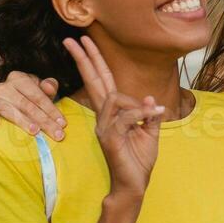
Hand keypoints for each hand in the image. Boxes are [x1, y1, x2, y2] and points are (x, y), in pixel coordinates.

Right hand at [0, 72, 64, 139]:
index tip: (62, 123)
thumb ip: (49, 87)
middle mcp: (4, 86)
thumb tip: (49, 87)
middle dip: (43, 120)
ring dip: (22, 121)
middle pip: (26, 104)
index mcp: (19, 78)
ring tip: (35, 131)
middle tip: (56, 134)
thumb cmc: (29, 99)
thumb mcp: (41, 91)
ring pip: (8, 109)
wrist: (8, 104)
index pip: (37, 95)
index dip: (51, 109)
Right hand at [62, 36, 164, 199]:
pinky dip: (140, 115)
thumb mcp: (151, 132)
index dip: (94, 60)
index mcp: (113, 113)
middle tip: (72, 38)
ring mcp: (103, 126)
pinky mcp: (107, 136)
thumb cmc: (139, 160)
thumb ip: (150, 114)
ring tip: (151, 115)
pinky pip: (124, 116)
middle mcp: (104, 116)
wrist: (134, 184)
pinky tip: (150, 118)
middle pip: (93, 81)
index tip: (84, 40)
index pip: (101, 81)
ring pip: (114, 98)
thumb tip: (150, 98)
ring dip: (136, 104)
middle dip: (85, 58)